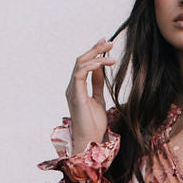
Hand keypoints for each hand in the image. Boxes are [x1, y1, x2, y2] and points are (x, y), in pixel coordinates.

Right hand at [66, 38, 115, 154]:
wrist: (90, 140)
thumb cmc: (94, 124)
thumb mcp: (99, 99)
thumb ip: (97, 84)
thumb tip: (100, 69)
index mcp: (77, 87)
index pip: (84, 64)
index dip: (94, 52)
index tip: (106, 44)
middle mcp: (73, 87)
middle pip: (81, 60)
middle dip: (95, 49)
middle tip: (109, 42)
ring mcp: (72, 91)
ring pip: (80, 64)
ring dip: (95, 56)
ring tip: (110, 53)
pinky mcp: (76, 96)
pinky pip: (80, 74)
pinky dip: (91, 66)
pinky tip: (103, 64)